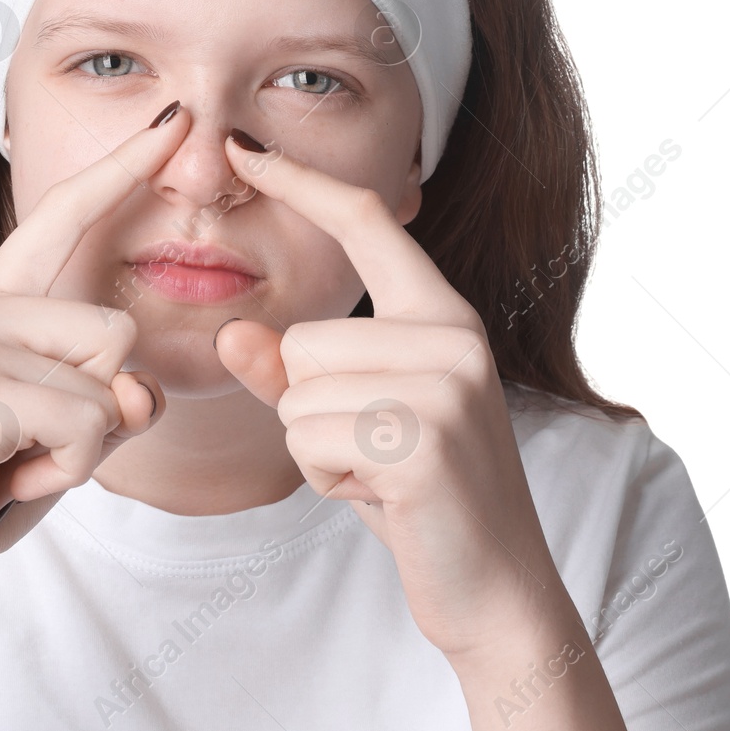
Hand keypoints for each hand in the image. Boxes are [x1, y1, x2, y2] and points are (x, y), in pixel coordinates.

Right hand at [0, 103, 192, 632]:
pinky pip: (90, 424)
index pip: (62, 220)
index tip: (172, 122)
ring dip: (83, 449)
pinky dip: (67, 472)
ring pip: (111, 380)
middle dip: (100, 413)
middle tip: (26, 452)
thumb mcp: (56, 432)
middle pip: (118, 331)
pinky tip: (2, 483)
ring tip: (12, 466)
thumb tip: (137, 391)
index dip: (121, 170)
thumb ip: (106, 396)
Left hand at [214, 135, 564, 659]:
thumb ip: (291, 374)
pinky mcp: (423, 439)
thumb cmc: (419, 497)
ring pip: (298, 391)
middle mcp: (453, 335)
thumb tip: (234, 332)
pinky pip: (310, 438)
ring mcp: (446, 384)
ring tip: (378, 473)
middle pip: (303, 339)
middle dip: (309, 408)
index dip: (301, 181)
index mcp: (442, 315)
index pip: (367, 223)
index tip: (243, 145)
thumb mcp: (354, 423)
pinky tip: (382, 497)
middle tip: (370, 452)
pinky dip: (326, 478)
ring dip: (316, 449)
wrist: (496, 586)